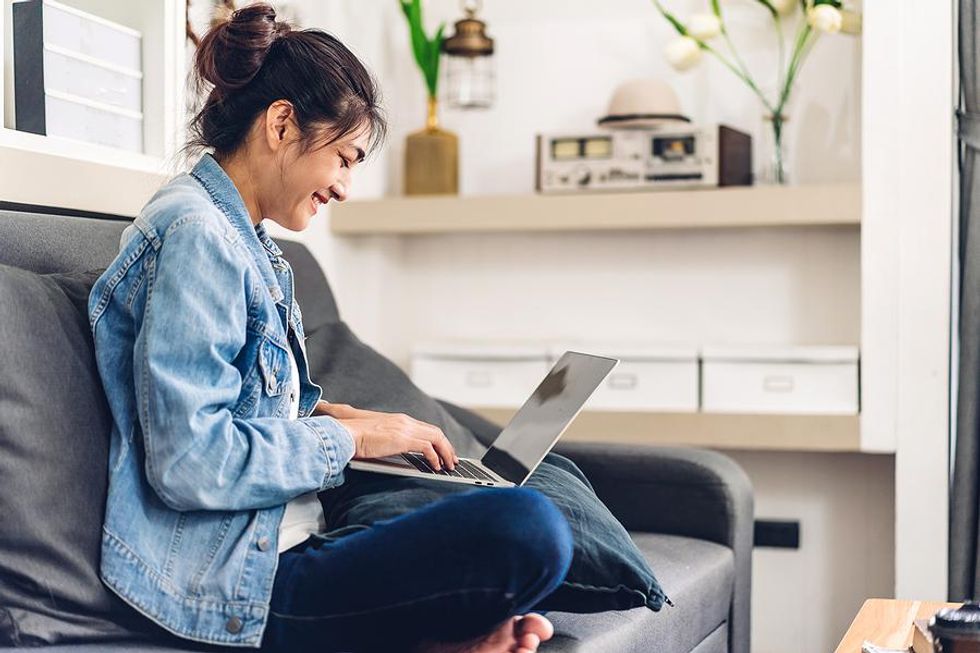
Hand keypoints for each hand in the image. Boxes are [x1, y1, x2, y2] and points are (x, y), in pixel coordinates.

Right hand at [313, 401, 457, 471]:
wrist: (345, 434)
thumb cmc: (354, 437)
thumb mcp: (376, 437)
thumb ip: (388, 440)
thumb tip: (392, 449)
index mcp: (399, 420)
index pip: (425, 428)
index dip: (437, 440)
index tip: (443, 451)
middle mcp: (405, 421)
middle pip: (435, 431)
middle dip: (447, 446)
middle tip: (452, 460)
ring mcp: (404, 429)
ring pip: (436, 438)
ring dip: (445, 452)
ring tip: (448, 465)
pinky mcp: (402, 439)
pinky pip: (427, 448)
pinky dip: (435, 457)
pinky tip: (435, 467)